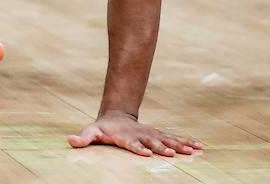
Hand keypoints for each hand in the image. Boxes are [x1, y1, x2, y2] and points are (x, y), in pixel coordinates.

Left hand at [68, 111, 201, 156]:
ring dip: (179, 145)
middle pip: (152, 142)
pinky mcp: (159, 135)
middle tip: (171, 154)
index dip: (137, 148)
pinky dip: (187, 142)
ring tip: (193, 151)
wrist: (116, 116)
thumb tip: (69, 140)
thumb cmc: (103, 129)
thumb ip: (82, 137)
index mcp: (125, 137)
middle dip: (161, 148)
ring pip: (167, 139)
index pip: (131, 143)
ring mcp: (151, 135)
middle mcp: (140, 135)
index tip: (146, 153)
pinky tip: (199, 147)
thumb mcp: (91, 132)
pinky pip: (174, 138)